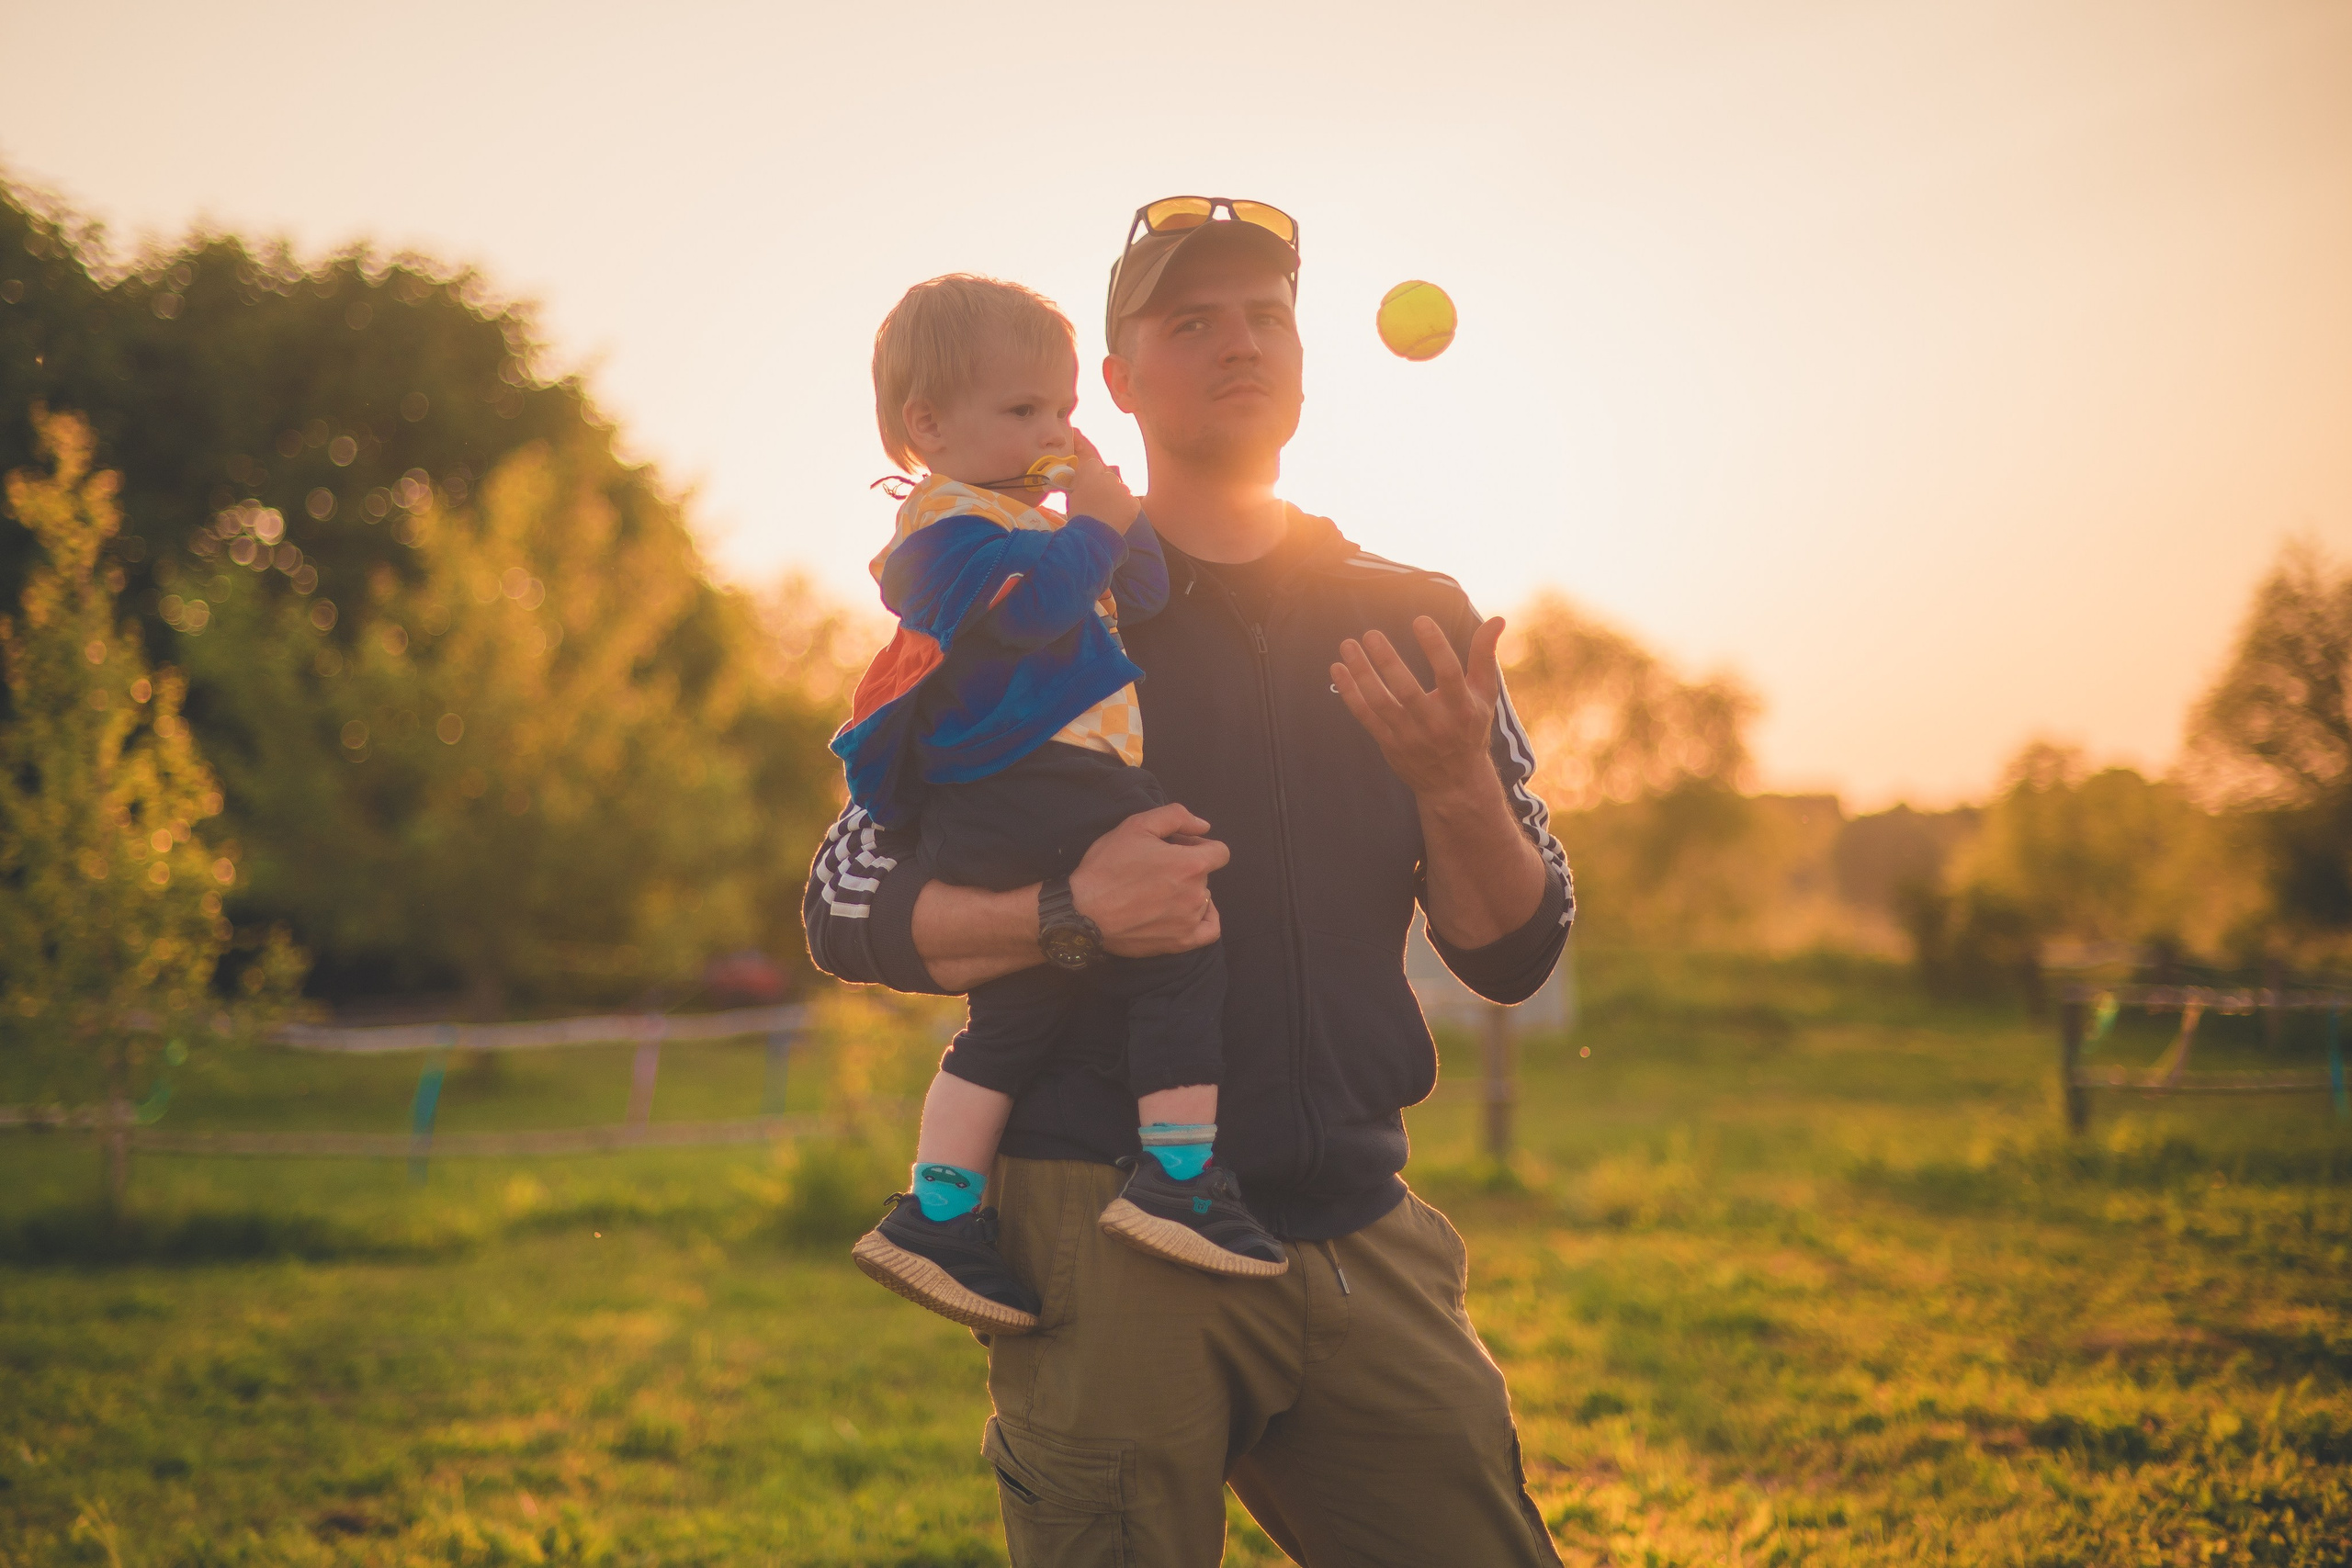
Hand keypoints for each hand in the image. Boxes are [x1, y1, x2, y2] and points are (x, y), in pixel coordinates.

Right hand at [1064, 431, 1140, 534]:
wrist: (1093, 536)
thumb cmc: (1079, 518)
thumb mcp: (1073, 497)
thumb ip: (1080, 484)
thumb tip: (1083, 481)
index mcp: (1091, 475)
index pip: (1095, 464)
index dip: (1093, 474)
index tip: (1091, 484)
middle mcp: (1108, 479)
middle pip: (1109, 476)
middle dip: (1106, 486)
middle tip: (1100, 501)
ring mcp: (1123, 490)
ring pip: (1122, 488)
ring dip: (1117, 496)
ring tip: (1110, 511)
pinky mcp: (1133, 503)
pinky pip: (1131, 501)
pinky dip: (1127, 507)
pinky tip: (1118, 517)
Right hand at [1067, 802, 1227, 956]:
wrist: (1082, 912)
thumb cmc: (1107, 867)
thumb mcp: (1136, 825)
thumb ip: (1176, 817)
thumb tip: (1204, 826)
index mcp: (1191, 864)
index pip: (1220, 852)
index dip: (1199, 845)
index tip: (1177, 848)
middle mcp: (1197, 894)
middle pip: (1205, 874)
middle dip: (1187, 866)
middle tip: (1156, 868)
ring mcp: (1190, 921)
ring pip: (1203, 899)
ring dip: (1188, 891)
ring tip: (1158, 891)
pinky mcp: (1180, 942)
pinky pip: (1209, 931)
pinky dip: (1206, 919)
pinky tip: (1191, 912)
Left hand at [1333, 615, 1505, 807]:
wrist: (1455, 783)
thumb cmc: (1470, 727)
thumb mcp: (1484, 694)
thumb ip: (1485, 656)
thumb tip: (1498, 619)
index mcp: (1461, 708)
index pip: (1449, 674)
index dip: (1435, 646)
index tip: (1420, 620)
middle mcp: (1435, 724)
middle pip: (1407, 691)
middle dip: (1387, 662)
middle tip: (1371, 634)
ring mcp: (1409, 736)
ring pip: (1380, 703)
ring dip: (1361, 673)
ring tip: (1348, 644)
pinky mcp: (1389, 744)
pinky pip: (1365, 716)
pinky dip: (1350, 692)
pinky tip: (1338, 667)